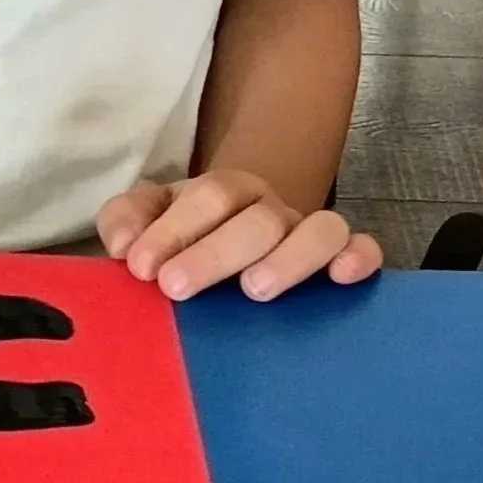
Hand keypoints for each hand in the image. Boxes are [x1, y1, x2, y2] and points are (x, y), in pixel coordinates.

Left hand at [97, 171, 380, 301]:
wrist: (239, 230)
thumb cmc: (189, 233)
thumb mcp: (152, 219)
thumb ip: (128, 220)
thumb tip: (122, 243)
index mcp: (223, 193)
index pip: (205, 199)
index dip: (173, 230)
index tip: (140, 266)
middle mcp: (270, 207)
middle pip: (256, 219)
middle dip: (214, 253)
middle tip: (176, 286)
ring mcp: (307, 232)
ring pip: (318, 229)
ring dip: (289, 258)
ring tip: (255, 289)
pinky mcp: (341, 257)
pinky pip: (361, 248)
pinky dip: (358, 257)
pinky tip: (342, 277)